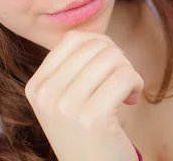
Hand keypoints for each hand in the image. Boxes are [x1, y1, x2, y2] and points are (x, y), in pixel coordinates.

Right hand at [25, 31, 143, 160]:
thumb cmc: (88, 134)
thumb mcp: (66, 100)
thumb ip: (74, 67)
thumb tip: (98, 37)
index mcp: (36, 86)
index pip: (73, 39)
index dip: (101, 44)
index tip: (110, 66)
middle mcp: (46, 95)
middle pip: (95, 46)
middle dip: (118, 57)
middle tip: (122, 80)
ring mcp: (66, 107)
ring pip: (111, 58)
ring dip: (129, 71)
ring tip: (128, 91)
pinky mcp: (92, 118)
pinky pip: (124, 76)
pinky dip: (136, 83)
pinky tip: (133, 99)